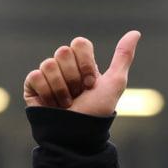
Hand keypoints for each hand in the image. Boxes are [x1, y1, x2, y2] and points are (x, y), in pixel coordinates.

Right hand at [23, 30, 140, 117]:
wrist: (78, 135)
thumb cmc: (97, 112)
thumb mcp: (115, 84)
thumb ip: (123, 57)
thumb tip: (135, 32)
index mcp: (82, 63)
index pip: (80, 43)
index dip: (87, 64)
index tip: (91, 84)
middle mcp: (64, 66)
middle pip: (64, 51)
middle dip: (74, 78)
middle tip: (78, 94)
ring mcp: (47, 74)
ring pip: (49, 64)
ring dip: (62, 89)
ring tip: (67, 104)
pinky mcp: (32, 85)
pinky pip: (36, 76)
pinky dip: (47, 93)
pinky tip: (52, 105)